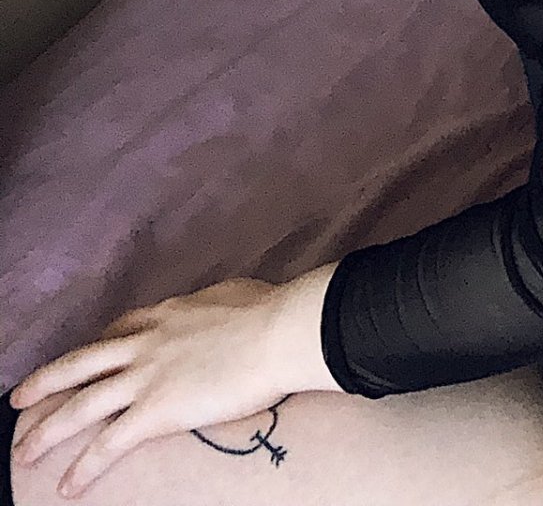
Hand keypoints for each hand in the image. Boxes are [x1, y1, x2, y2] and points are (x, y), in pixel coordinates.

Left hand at [9, 268, 338, 497]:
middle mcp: (147, 342)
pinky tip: (67, 486)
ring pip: (81, 405)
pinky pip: (108, 444)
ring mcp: (146, 376)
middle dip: (46, 381)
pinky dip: (83, 467)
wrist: (278, 332)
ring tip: (22, 451)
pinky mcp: (155, 411)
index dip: (97, 346)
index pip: (120, 330)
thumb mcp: (233, 294)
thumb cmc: (271, 311)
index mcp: (167, 314)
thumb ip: (215, 305)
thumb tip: (223, 309)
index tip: (86, 356)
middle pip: (82, 363)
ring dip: (47, 430)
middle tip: (19, 397)